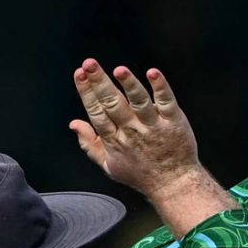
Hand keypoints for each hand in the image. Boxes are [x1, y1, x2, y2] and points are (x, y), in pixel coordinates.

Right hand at [69, 60, 201, 201]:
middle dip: (100, 83)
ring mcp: (153, 127)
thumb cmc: (140, 174)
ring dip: (129, 85)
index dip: (87, 93)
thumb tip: (73, 123)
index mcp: (114, 140)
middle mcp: (132, 132)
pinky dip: (160, 88)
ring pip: (139, 103)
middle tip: (89, 64)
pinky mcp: (173, 122)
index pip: (97, 113)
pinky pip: (166, 103)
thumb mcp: (109, 165)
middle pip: (113, 104)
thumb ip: (89, 144)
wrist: (173, 184)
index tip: (79, 74)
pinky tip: (153, 73)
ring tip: (119, 70)